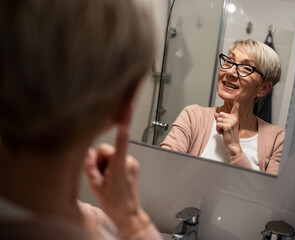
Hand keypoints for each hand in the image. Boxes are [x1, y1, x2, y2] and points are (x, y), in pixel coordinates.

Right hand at [83, 114, 149, 236]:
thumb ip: (90, 165)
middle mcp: (129, 160)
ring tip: (107, 179)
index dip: (124, 121)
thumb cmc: (113, 202)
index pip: (122, 138)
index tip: (128, 106)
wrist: (127, 213)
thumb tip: (88, 151)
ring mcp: (132, 162)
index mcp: (120, 164)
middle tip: (101, 176)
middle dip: (101, 159)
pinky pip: (118, 157)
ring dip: (106, 163)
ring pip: (112, 153)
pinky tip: (112, 177)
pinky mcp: (133, 163)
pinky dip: (112, 164)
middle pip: (107, 149)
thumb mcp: (95, 185)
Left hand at [214, 93, 242, 155]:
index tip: (238, 93)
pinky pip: (218, 124)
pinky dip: (218, 129)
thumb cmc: (228, 135)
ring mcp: (232, 122)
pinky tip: (222, 133)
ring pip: (218, 120)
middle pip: (220, 114)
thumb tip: (215, 114)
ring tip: (223, 131)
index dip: (237, 100)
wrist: (232, 144)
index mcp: (235, 117)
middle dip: (219, 121)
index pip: (236, 108)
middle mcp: (234, 119)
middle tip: (223, 128)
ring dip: (218, 126)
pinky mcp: (228, 126)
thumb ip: (220, 119)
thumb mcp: (224, 125)